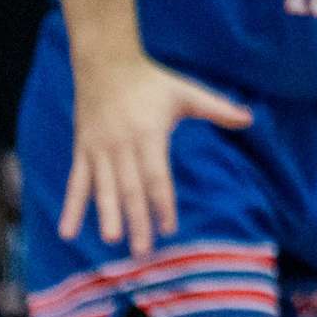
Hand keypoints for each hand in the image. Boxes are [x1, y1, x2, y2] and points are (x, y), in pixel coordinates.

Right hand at [58, 47, 248, 247]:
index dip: (162, 203)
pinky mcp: (82, 151)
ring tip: (111, 240)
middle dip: (137, 221)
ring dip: (106, 216)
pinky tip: (67, 232)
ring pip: (103, 189)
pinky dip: (71, 207)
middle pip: (130, 189)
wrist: (105, 64)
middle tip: (142, 251)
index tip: (170, 228)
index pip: (157, 177)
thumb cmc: (151, 81)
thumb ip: (217, 108)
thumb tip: (249, 119)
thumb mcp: (185, 92)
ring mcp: (99, 150)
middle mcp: (122, 146)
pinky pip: (76, 183)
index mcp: (148, 134)